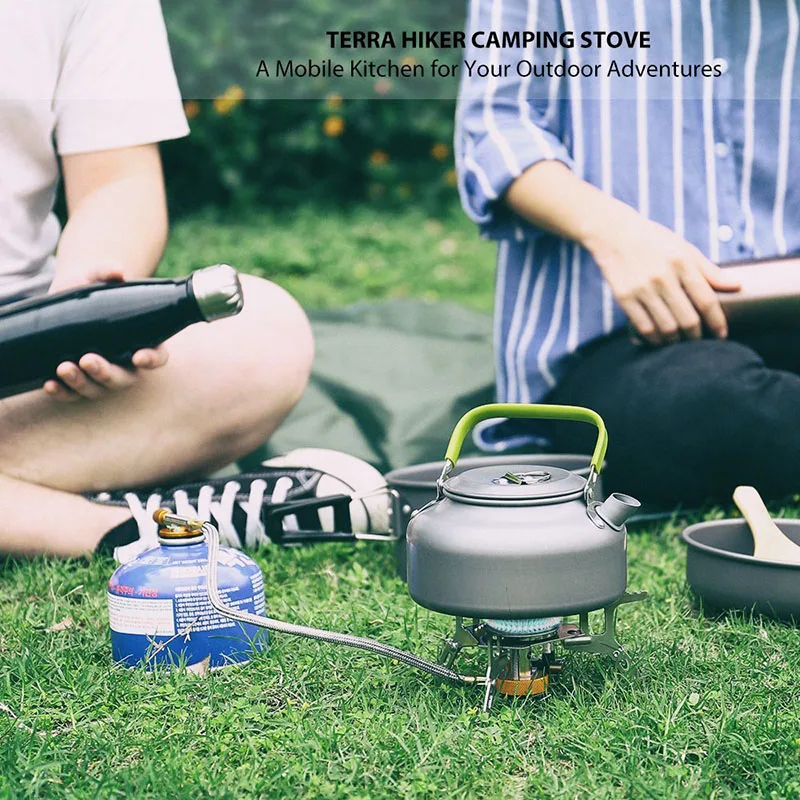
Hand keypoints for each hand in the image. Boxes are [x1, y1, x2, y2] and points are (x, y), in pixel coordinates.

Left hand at [43, 266, 167, 401]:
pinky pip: (72, 394)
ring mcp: (100, 376)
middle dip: (106, 373)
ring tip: (63, 367)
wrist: (60, 299)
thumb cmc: (87, 289)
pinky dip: (61, 392)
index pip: (157, 356)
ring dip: (81, 383)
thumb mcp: (95, 277)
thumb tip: (117, 271)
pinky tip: (48, 384)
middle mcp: (124, 364)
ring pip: (96, 389)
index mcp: (141, 341)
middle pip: (124, 378)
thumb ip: (106, 271)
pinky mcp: (76, 382)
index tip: (139, 356)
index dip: (152, 360)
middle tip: (88, 360)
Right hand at [583, 206, 740, 344]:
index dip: (717, 322)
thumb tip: (736, 286)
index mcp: (682, 263)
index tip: (721, 335)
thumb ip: (709, 269)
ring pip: (666, 327)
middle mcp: (663, 277)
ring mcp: (642, 289)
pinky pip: (643, 327)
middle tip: (698, 341)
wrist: (613, 234)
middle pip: (687, 319)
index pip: (706, 300)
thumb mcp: (684, 248)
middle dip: (696, 336)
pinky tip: (659, 340)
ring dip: (675, 341)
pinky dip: (654, 339)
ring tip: (679, 342)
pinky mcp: (624, 297)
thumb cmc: (654, 241)